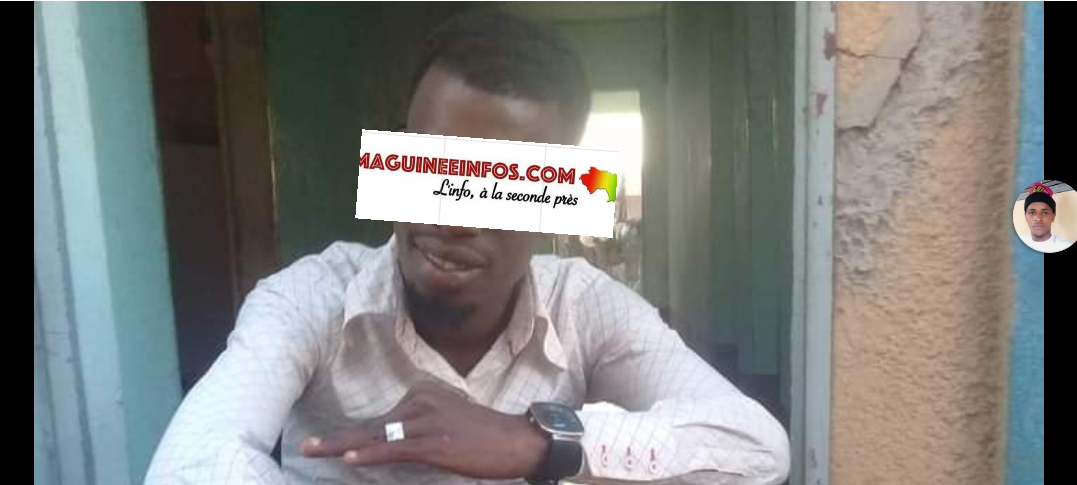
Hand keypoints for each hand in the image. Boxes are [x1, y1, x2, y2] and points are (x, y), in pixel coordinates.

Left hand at [300, 381, 549, 478]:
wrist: (516, 441)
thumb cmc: (484, 437)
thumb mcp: (447, 423)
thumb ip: (419, 427)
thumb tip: (393, 442)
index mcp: (421, 395)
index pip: (378, 420)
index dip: (349, 435)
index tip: (324, 444)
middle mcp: (420, 403)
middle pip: (370, 426)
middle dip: (335, 438)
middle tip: (305, 445)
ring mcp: (426, 422)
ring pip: (376, 437)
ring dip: (342, 446)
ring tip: (314, 450)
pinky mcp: (435, 442)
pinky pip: (396, 449)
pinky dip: (372, 455)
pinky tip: (350, 459)